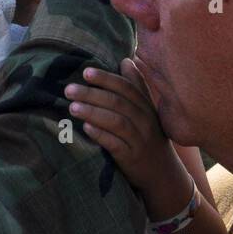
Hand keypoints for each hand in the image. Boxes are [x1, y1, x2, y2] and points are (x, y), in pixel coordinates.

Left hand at [63, 57, 187, 199]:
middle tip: (69, 89)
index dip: (106, 79)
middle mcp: (145, 121)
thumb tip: (126, 60)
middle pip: (118, 103)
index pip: (126, 88)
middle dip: (92, 94)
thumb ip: (136, 86)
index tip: (86, 72)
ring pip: (117, 122)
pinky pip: (116, 144)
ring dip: (93, 113)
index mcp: (146, 107)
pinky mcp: (132, 158)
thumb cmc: (149, 136)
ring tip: (72, 107)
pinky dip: (101, 135)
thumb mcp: (147, 111)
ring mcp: (139, 140)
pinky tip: (86, 128)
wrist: (162, 173)